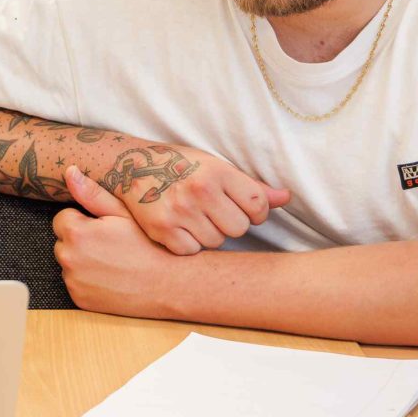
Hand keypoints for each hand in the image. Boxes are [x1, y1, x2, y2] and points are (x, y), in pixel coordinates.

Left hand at [50, 167, 181, 316]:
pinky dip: (87, 282)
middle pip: (63, 242)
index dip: (84, 221)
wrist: (169, 284)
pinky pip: (76, 284)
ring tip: (113, 262)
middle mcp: (70, 259)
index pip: (62, 219)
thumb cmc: (149, 245)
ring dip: (82, 261)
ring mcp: (74, 283)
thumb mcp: (123, 213)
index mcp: (78, 233)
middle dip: (81, 241)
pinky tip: (111, 278)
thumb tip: (70, 172)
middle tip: (111, 245)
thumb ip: (92, 193)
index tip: (103, 228)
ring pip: (69, 264)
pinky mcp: (80, 300)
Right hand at [82, 145, 290, 255]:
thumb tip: (286, 198)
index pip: (258, 205)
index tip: (244, 208)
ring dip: (209, 234)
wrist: (131, 166)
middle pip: (239, 228)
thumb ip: (251, 187)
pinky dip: (188, 244)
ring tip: (195, 217)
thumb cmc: (180, 166)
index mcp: (217, 172)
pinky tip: (181, 227)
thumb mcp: (215, 167)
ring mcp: (180, 212)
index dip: (256, 212)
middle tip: (214, 212)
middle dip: (231, 223)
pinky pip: (192, 251)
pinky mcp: (162, 229)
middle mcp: (200, 191)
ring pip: (216, 242)